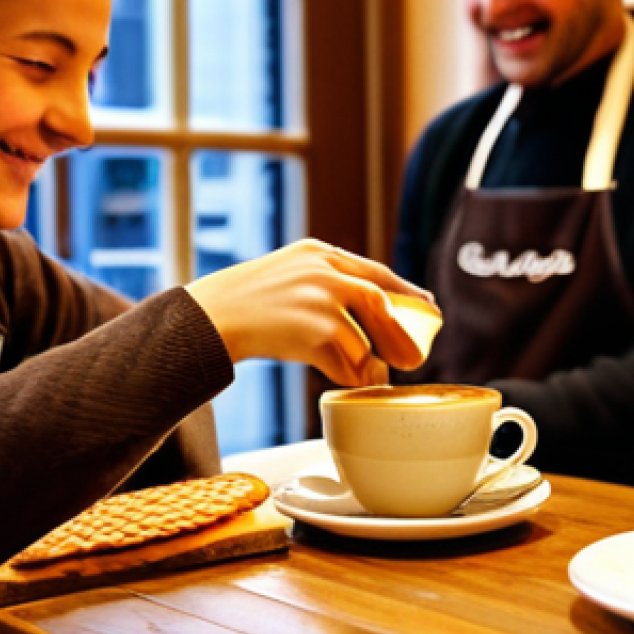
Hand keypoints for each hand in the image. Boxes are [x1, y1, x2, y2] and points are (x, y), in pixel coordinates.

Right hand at [185, 239, 436, 386]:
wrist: (206, 317)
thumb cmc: (243, 302)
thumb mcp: (285, 274)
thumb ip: (323, 282)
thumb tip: (365, 309)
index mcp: (319, 252)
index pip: (375, 271)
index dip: (405, 292)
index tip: (427, 306)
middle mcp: (323, 270)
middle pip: (380, 301)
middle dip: (400, 332)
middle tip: (413, 357)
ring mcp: (319, 298)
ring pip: (364, 337)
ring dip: (371, 362)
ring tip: (373, 376)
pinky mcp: (313, 329)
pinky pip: (346, 360)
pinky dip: (351, 375)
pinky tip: (349, 380)